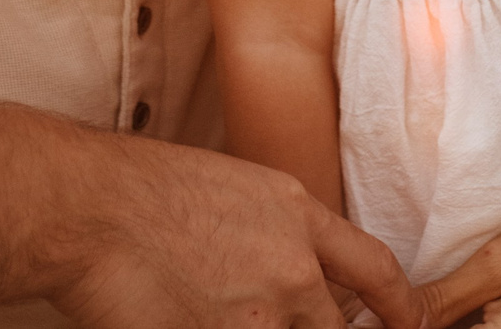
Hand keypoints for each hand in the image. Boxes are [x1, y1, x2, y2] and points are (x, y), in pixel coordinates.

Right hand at [54, 142, 422, 328]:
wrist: (88, 207)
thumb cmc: (138, 187)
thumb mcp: (229, 186)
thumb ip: (270, 228)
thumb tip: (283, 259)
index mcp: (296, 215)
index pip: (375, 268)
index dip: (401, 305)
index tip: (413, 324)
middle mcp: (290, 267)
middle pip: (331, 328)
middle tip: (271, 318)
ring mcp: (257, 315)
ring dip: (250, 327)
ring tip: (203, 302)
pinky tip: (177, 316)